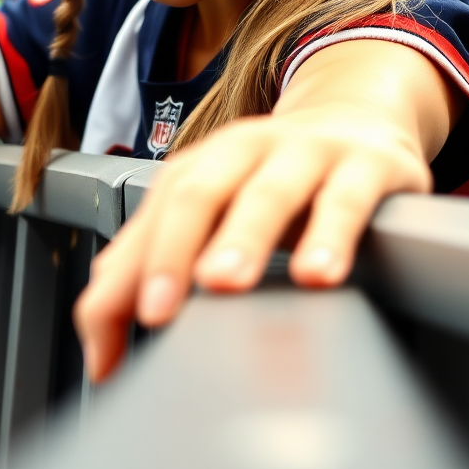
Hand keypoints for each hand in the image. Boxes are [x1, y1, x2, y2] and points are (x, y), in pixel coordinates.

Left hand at [73, 111, 431, 381]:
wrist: (359, 121)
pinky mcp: (367, 165)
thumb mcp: (216, 209)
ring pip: (270, 191)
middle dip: (171, 250)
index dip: (125, 279)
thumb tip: (102, 339)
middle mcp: (247, 150)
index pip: (149, 219)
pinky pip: (347, 198)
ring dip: (243, 236)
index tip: (110, 347)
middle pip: (198, 192)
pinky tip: (319, 273)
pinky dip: (330, 235)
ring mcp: (307, 153)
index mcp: (204, 163)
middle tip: (157, 309)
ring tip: (223, 282)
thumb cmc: (277, 178)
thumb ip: (156, 261)